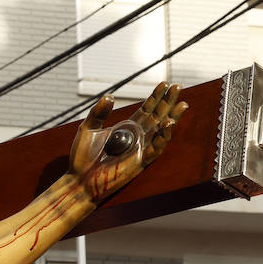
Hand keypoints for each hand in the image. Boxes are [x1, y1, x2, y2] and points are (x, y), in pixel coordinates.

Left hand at [68, 82, 186, 203]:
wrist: (79, 180)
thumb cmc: (82, 158)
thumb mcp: (88, 129)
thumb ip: (98, 113)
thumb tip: (110, 96)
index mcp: (127, 127)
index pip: (146, 109)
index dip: (156, 97)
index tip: (164, 83)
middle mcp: (137, 136)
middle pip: (158, 116)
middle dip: (168, 102)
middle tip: (177, 86)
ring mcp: (140, 148)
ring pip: (161, 131)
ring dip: (172, 117)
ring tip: (182, 104)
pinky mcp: (141, 161)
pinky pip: (156, 147)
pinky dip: (163, 136)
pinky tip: (168, 122)